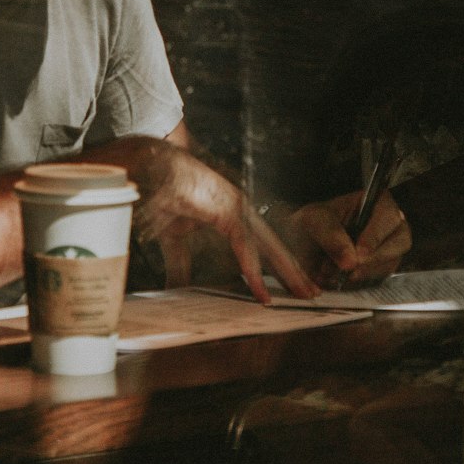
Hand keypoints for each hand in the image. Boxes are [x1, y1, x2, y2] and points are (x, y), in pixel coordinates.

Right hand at [127, 140, 318, 302]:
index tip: (293, 289)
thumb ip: (181, 266)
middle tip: (313, 294)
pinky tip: (259, 286)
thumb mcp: (175, 242)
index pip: (263, 248)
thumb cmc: (163, 197)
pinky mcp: (226, 207)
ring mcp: (237, 207)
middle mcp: (242, 211)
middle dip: (294, 271)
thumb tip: (176, 292)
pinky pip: (243, 242)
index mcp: (234, 217)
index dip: (279, 268)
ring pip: (269, 245)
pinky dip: (251, 265)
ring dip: (286, 270)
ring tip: (300, 292)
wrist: (150, 169)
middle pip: (274, 247)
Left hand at [289, 190, 410, 287]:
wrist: (304, 242)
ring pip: (390, 264)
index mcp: (378, 203)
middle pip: (400, 243)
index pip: (389, 217)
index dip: (376, 236)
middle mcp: (390, 226)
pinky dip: (359, 282)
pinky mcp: (381, 269)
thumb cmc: (314, 222)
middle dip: (374, 259)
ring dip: (363, 272)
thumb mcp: (314, 220)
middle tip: (350, 270)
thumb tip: (350, 262)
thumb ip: (331, 236)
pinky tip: (339, 279)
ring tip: (333, 272)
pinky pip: (380, 279)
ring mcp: (389, 248)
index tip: (359, 254)